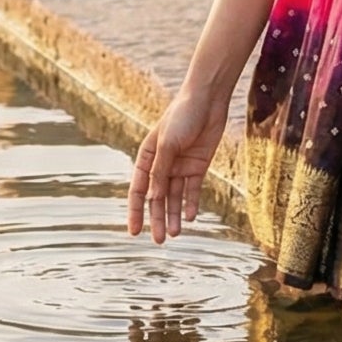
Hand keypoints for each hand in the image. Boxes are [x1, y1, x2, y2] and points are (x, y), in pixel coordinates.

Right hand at [127, 83, 230, 241]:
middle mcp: (162, 165)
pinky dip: (191, 203)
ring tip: (175, 234)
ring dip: (174, 215)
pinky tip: (190, 217)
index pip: (138, 190)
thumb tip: (153, 198)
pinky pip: (192, 190)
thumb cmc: (182, 116)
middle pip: (157, 198)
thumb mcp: (167, 144)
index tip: (133, 232)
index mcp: (146, 157)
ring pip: (175, 198)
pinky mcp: (198, 166)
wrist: (208, 100)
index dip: (135, 211)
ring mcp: (180, 167)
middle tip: (158, 241)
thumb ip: (160, 171)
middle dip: (157, 219)